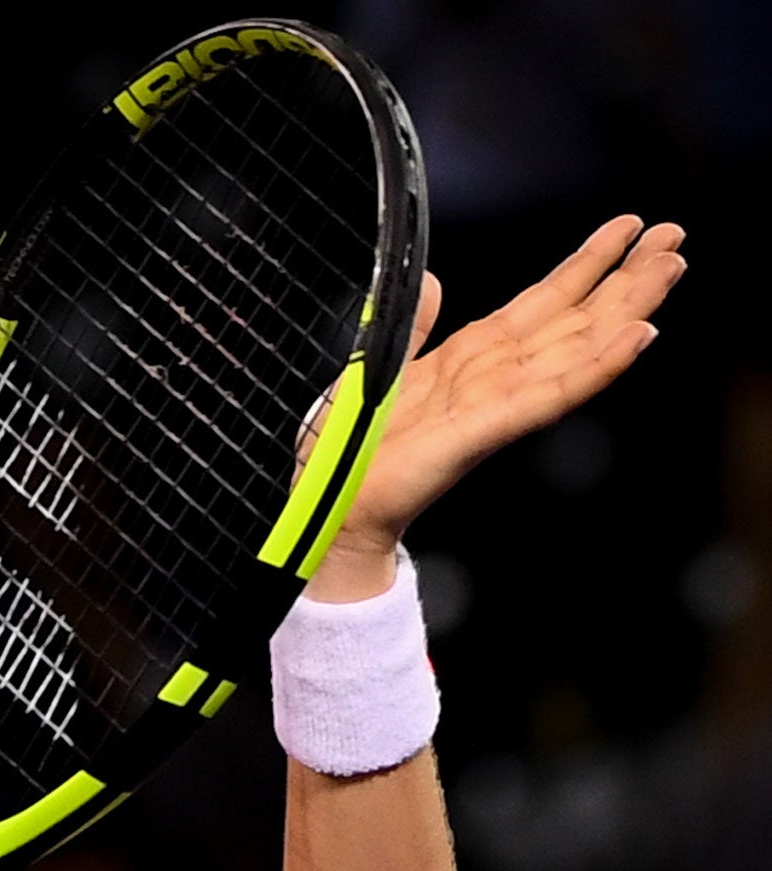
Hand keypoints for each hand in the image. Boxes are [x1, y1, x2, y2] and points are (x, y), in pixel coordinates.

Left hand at [308, 215, 686, 600]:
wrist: (334, 503)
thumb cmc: (356, 448)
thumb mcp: (382, 368)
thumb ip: (414, 324)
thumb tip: (432, 279)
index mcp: (472, 359)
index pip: (543, 301)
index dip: (586, 263)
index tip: (628, 227)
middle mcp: (496, 377)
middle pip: (575, 318)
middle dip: (626, 276)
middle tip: (675, 234)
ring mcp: (497, 404)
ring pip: (578, 348)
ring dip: (627, 307)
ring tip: (670, 268)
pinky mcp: (485, 431)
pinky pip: (551, 395)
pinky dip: (597, 366)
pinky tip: (637, 337)